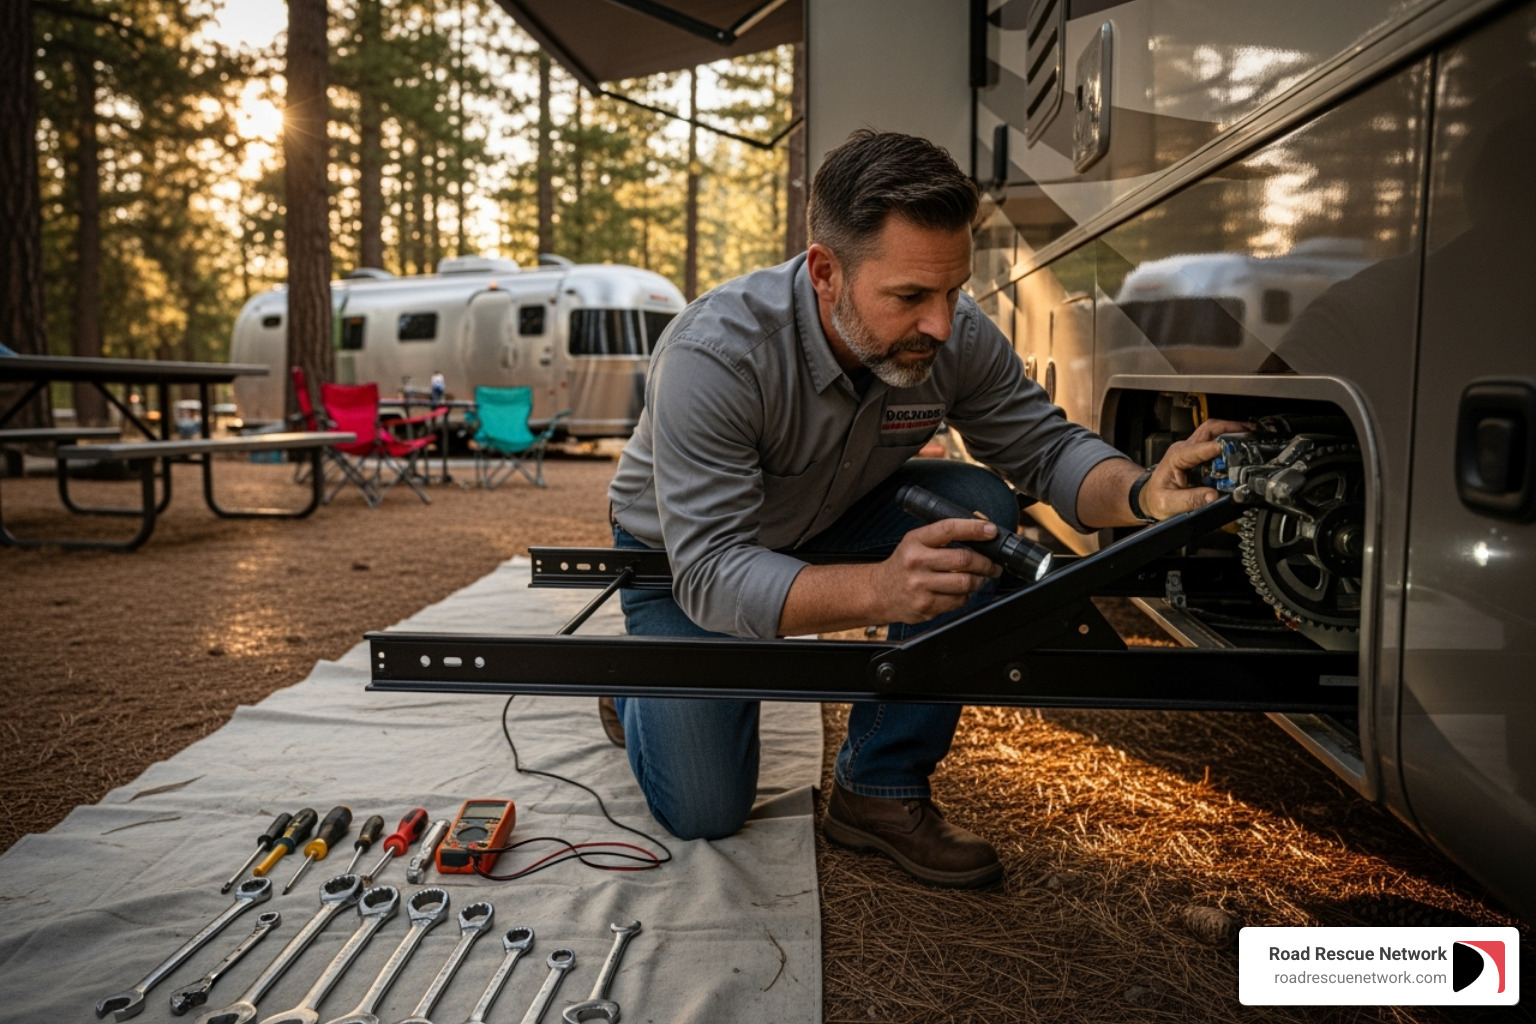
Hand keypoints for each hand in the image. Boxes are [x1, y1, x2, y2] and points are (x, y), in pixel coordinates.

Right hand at [869, 518, 1002, 624]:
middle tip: (993, 564)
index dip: (974, 529)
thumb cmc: (903, 565)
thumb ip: (943, 536)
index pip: (948, 529)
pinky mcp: (926, 606)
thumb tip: (980, 530)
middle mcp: (916, 562)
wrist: (879, 592)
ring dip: (980, 580)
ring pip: (965, 583)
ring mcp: (920, 586)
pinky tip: (962, 591)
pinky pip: (959, 601)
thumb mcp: (916, 542)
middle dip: (986, 562)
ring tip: (980, 578)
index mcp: (915, 541)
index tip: (991, 531)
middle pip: (963, 560)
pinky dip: (966, 596)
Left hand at [1139, 418, 1252, 519]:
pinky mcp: (1199, 455)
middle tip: (1251, 432)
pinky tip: (1242, 444)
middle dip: (1231, 427)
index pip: (1201, 447)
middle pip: (1210, 429)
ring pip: (1214, 431)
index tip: (1236, 449)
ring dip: (1233, 430)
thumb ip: (1190, 500)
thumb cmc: (1156, 498)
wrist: (1149, 497)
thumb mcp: (1169, 504)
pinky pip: (1215, 441)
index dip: (1219, 447)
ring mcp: (1192, 450)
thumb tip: (1212, 496)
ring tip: (1252, 434)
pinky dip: (1230, 439)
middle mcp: (1185, 449)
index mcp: (1177, 456)